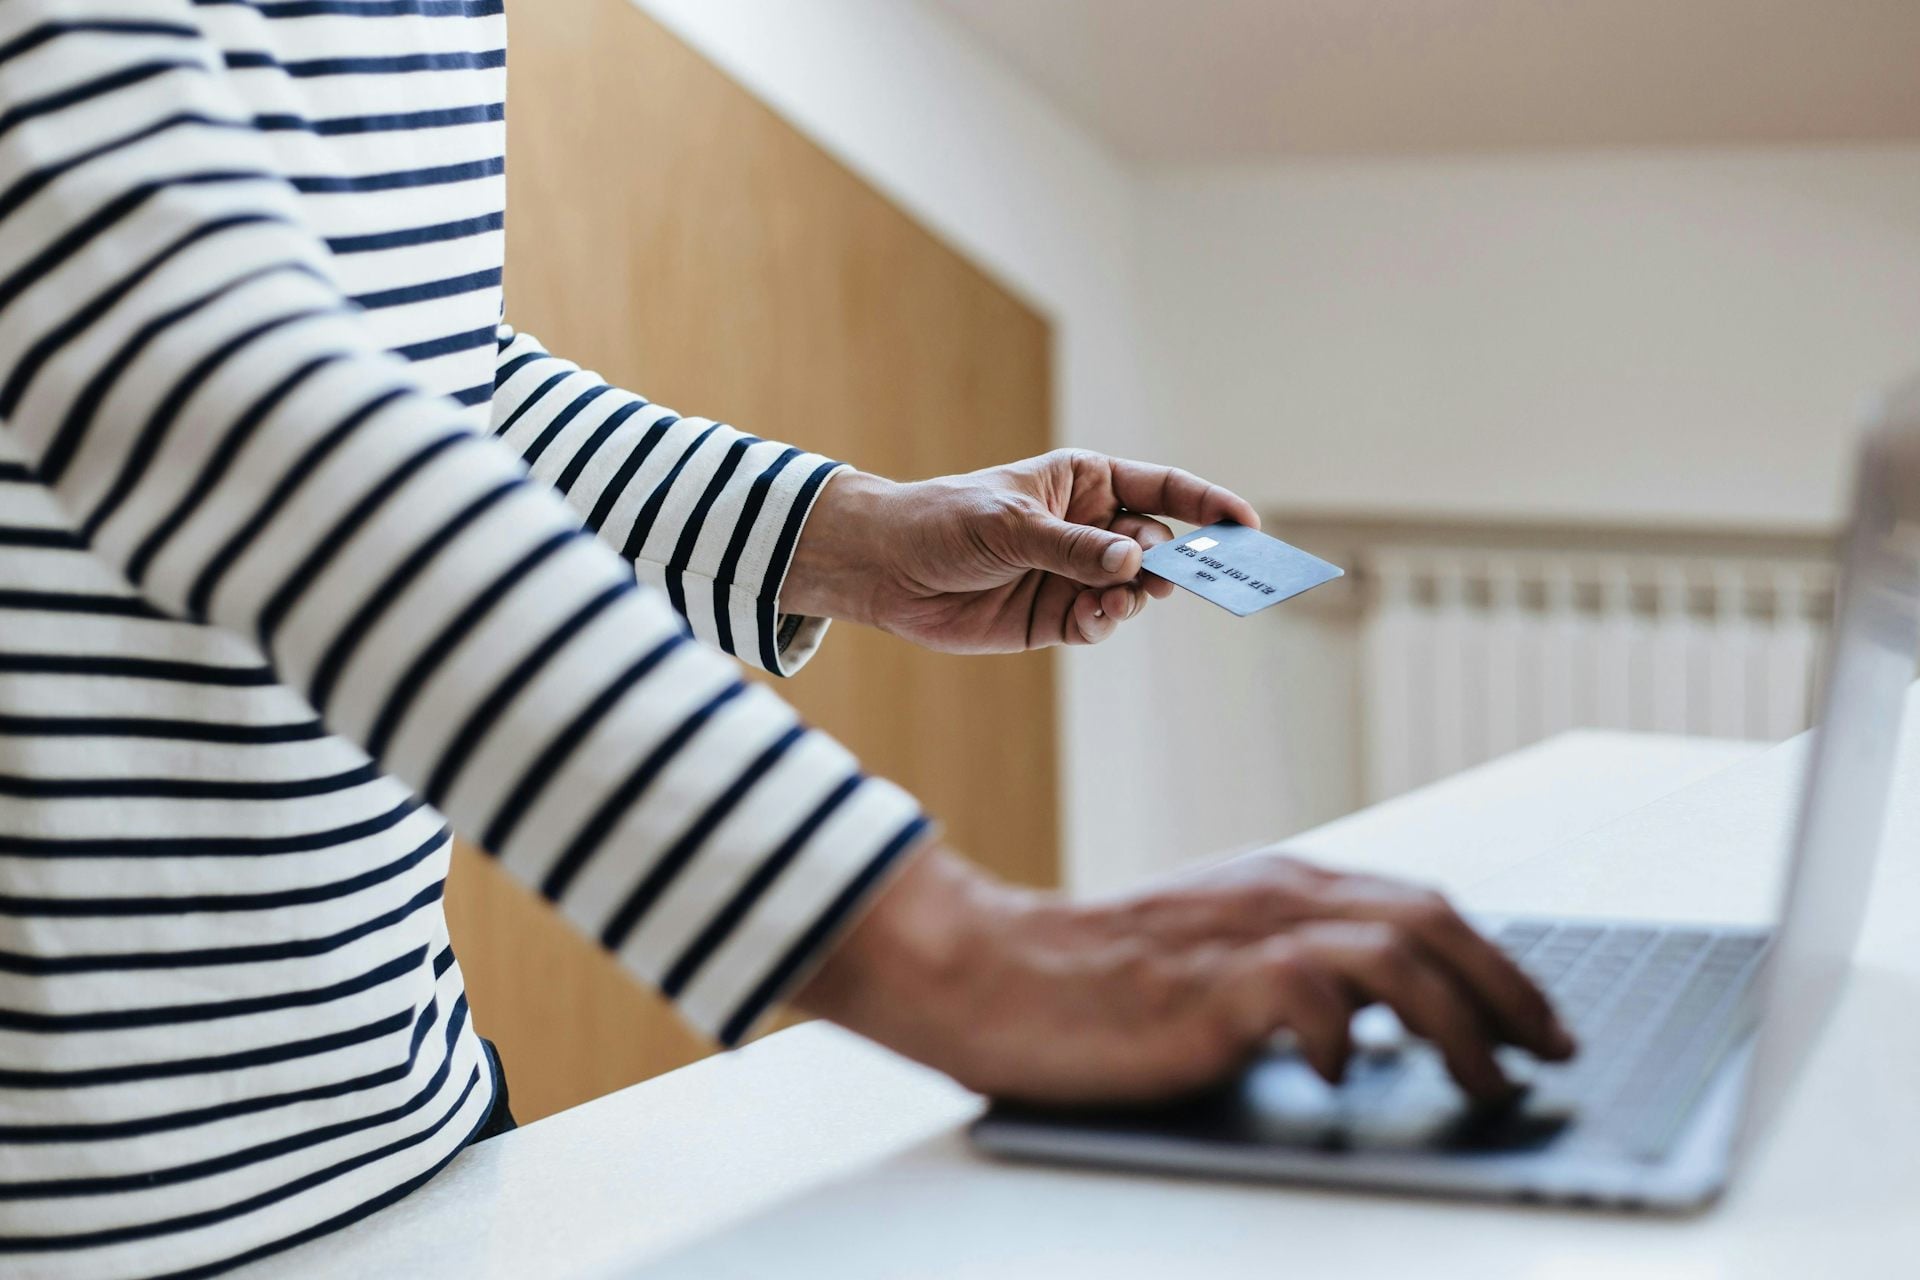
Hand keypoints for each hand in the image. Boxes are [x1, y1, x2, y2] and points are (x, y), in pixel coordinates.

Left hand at [782, 450, 1259, 652]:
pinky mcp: (1055, 617)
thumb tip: (1132, 562)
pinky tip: (1090, 618)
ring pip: (1134, 590)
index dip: (1208, 505)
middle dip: (1172, 563)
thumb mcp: (1009, 524)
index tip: (1246, 526)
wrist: (886, 569)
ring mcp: (1076, 573)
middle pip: (1159, 545)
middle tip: (1170, 579)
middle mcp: (1090, 527)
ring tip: (1112, 600)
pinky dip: (1103, 622)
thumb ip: (1073, 546)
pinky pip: (1100, 622)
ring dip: (1133, 597)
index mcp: (1086, 481)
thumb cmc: (944, 522)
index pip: (1163, 489)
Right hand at [797, 848, 1575, 1104]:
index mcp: (1282, 885)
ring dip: (1462, 1021)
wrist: (991, 967)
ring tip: (1487, 1080)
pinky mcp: (1205, 986)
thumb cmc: (1093, 975)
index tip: (1538, 1019)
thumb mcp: (1212, 954)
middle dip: (1511, 988)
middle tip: (1552, 1050)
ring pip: (1396, 953)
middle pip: (1432, 920)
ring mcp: (1242, 937)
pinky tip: (1346, 1075)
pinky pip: (1308, 995)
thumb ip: (1290, 969)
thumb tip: (1373, 1022)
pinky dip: (1347, 1038)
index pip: (1421, 908)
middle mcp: (1276, 897)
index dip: (1496, 963)